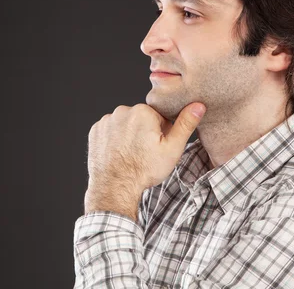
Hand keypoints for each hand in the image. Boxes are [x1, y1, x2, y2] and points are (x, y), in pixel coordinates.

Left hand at [84, 102, 205, 219]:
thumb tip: (198, 106)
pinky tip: (118, 153)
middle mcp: (122, 111)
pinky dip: (114, 138)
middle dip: (144, 132)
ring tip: (130, 154)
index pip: (158, 117)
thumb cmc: (144, 170)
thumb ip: (185, 125)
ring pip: (124, 124)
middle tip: (144, 152)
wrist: (115, 188)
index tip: (156, 146)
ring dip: (128, 134)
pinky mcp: (95, 130)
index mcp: (143, 112)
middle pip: (140, 119)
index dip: (161, 132)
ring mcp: (106, 121)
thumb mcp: (172, 149)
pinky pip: (109, 130)